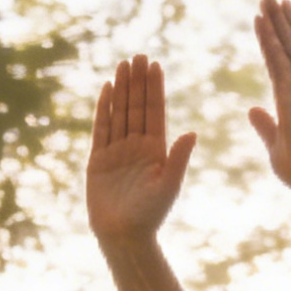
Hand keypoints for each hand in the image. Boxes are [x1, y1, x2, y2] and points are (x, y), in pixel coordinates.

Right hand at [87, 55, 195, 244]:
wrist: (123, 236)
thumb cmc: (150, 215)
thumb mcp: (169, 186)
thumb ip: (179, 158)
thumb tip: (193, 132)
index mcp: (156, 150)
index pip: (155, 112)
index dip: (155, 89)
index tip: (156, 65)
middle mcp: (137, 146)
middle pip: (137, 107)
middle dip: (138, 81)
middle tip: (139, 55)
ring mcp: (117, 151)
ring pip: (119, 112)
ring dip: (121, 89)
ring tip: (124, 64)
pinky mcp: (98, 159)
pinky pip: (101, 128)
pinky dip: (104, 108)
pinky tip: (107, 88)